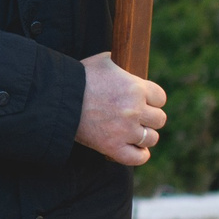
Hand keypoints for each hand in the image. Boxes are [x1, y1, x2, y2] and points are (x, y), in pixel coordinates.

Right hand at [77, 51, 167, 165]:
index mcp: (136, 87)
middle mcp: (135, 110)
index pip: (161, 98)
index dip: (153, 100)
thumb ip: (120, 65)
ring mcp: (125, 130)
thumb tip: (124, 66)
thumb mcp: (103, 61)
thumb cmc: (79, 77)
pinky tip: (136, 149)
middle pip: (159, 119)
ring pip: (151, 138)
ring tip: (134, 132)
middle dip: (149, 117)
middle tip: (137, 116)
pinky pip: (138, 157)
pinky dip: (140, 155)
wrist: (58, 98)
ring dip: (144, 135)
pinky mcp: (112, 147)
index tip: (144, 101)